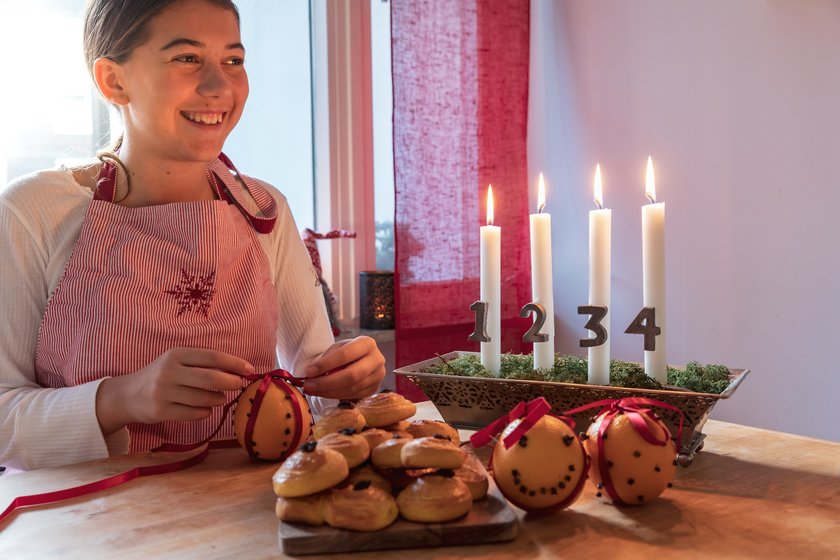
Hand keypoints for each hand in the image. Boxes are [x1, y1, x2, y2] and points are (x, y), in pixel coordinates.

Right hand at [96, 348, 253, 435]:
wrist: (127, 395)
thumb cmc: (161, 376)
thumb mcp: (177, 361)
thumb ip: (202, 363)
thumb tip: (238, 369)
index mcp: (176, 354)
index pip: (213, 356)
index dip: (235, 363)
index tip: (249, 369)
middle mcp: (169, 372)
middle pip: (212, 378)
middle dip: (231, 382)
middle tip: (238, 385)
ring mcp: (164, 393)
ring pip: (205, 399)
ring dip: (218, 399)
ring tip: (218, 397)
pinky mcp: (161, 412)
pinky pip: (195, 414)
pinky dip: (206, 412)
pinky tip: (204, 408)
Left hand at [302, 336, 384, 398]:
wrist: (359, 360)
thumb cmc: (345, 352)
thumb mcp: (337, 349)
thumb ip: (326, 359)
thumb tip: (311, 375)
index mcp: (367, 343)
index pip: (345, 355)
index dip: (326, 364)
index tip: (308, 372)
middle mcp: (377, 359)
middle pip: (352, 375)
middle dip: (327, 382)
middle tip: (308, 386)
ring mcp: (378, 376)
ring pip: (352, 388)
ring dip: (329, 392)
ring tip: (312, 390)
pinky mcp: (375, 389)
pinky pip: (353, 396)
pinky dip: (336, 396)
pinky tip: (323, 393)